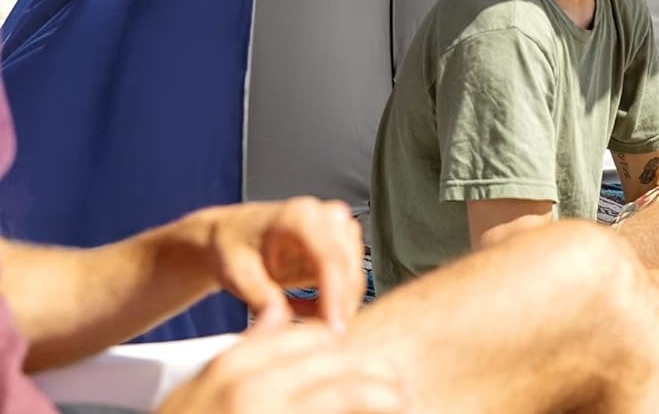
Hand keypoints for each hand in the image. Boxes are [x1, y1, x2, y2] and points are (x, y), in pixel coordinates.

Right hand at [156, 321, 403, 413]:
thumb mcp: (196, 390)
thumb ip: (242, 354)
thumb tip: (277, 317)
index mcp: (232, 366)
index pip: (308, 337)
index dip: (343, 349)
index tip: (363, 361)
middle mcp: (251, 388)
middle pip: (336, 362)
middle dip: (374, 373)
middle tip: (397, 385)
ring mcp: (265, 413)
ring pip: (347, 394)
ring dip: (381, 398)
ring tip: (401, 402)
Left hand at [200, 198, 365, 331]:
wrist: (231, 237)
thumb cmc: (233, 246)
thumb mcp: (236, 273)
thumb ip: (261, 297)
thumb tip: (281, 323)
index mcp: (301, 216)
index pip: (330, 259)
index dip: (335, 296)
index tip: (333, 327)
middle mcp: (326, 217)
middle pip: (348, 269)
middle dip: (336, 307)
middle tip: (311, 338)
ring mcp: (339, 229)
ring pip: (353, 277)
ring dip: (332, 305)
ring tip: (293, 312)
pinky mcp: (344, 244)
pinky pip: (349, 282)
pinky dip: (330, 302)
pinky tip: (302, 306)